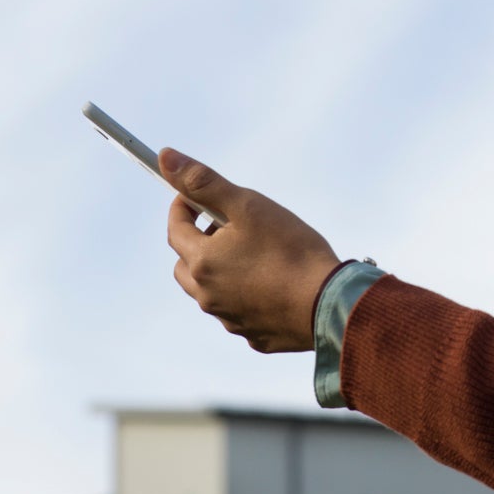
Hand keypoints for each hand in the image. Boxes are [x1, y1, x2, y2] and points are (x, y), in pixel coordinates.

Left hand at [161, 147, 341, 352]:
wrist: (328, 304)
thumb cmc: (290, 250)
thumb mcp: (247, 205)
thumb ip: (204, 182)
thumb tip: (165, 157)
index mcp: (202, 262)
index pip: (176, 229)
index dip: (182, 207)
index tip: (194, 197)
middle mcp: (208, 295)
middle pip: (186, 265)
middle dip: (198, 242)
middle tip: (225, 227)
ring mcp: (230, 319)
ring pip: (210, 291)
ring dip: (218, 271)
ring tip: (248, 255)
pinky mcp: (254, 335)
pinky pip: (237, 311)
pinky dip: (243, 295)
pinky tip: (270, 284)